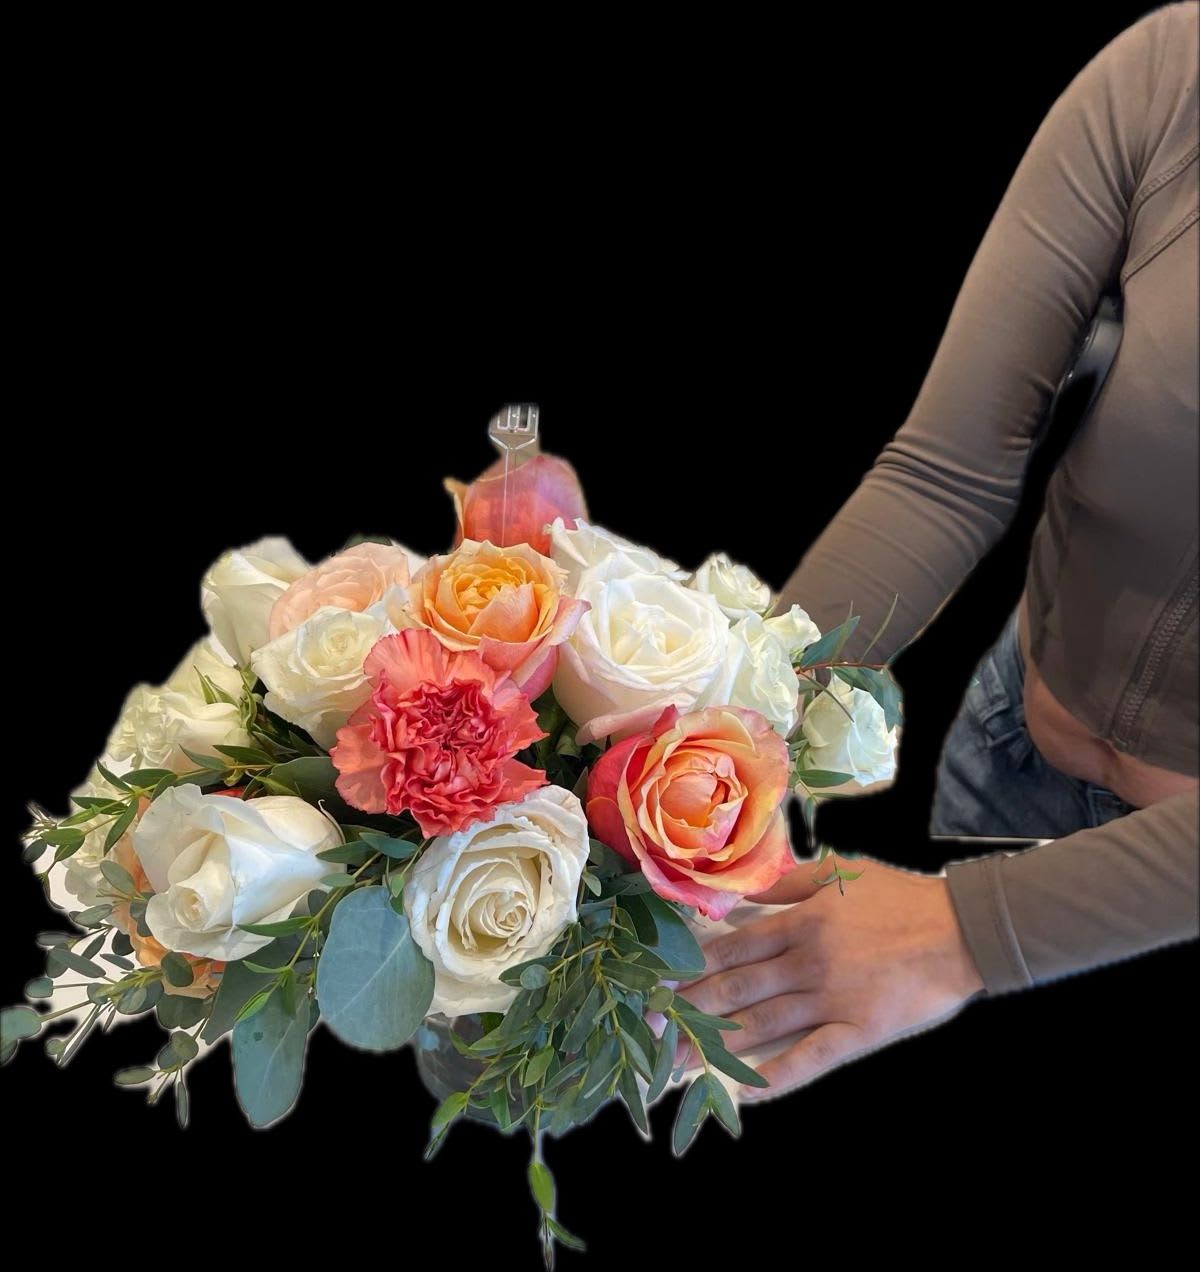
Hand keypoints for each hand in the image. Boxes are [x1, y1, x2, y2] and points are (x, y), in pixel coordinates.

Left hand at [681, 860, 984, 1098]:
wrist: (961, 929)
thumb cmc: (900, 897)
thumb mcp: (840, 872)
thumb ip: (789, 883)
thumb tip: (744, 889)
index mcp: (801, 922)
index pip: (733, 947)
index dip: (693, 965)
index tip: (660, 980)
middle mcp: (807, 961)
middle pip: (737, 987)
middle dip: (690, 1007)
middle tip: (650, 1026)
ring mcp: (831, 1000)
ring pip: (761, 1023)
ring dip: (716, 1042)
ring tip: (677, 1060)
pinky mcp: (858, 1033)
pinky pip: (810, 1060)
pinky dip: (776, 1078)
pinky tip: (745, 1094)